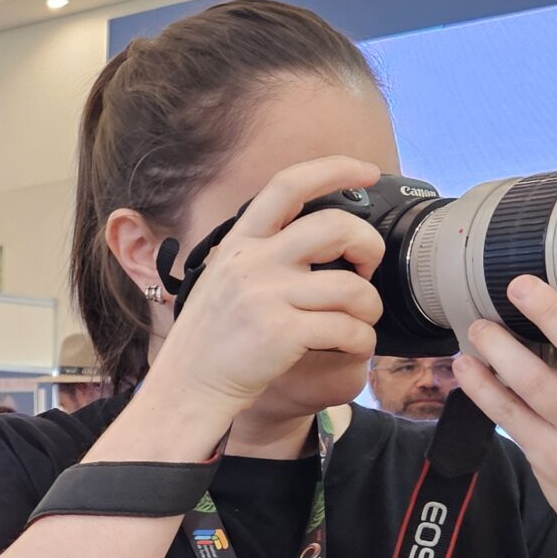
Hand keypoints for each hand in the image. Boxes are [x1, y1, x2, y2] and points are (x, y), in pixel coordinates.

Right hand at [134, 157, 386, 432]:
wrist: (186, 389)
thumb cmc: (210, 341)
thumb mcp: (223, 280)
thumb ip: (260, 255)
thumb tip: (319, 240)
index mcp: (239, 242)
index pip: (288, 185)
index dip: (335, 168)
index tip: (367, 173)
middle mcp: (252, 262)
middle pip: (336, 226)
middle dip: (368, 245)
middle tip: (367, 268)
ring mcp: (266, 297)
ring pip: (353, 287)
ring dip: (370, 307)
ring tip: (360, 321)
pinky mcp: (281, 333)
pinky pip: (348, 329)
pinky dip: (362, 340)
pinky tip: (352, 345)